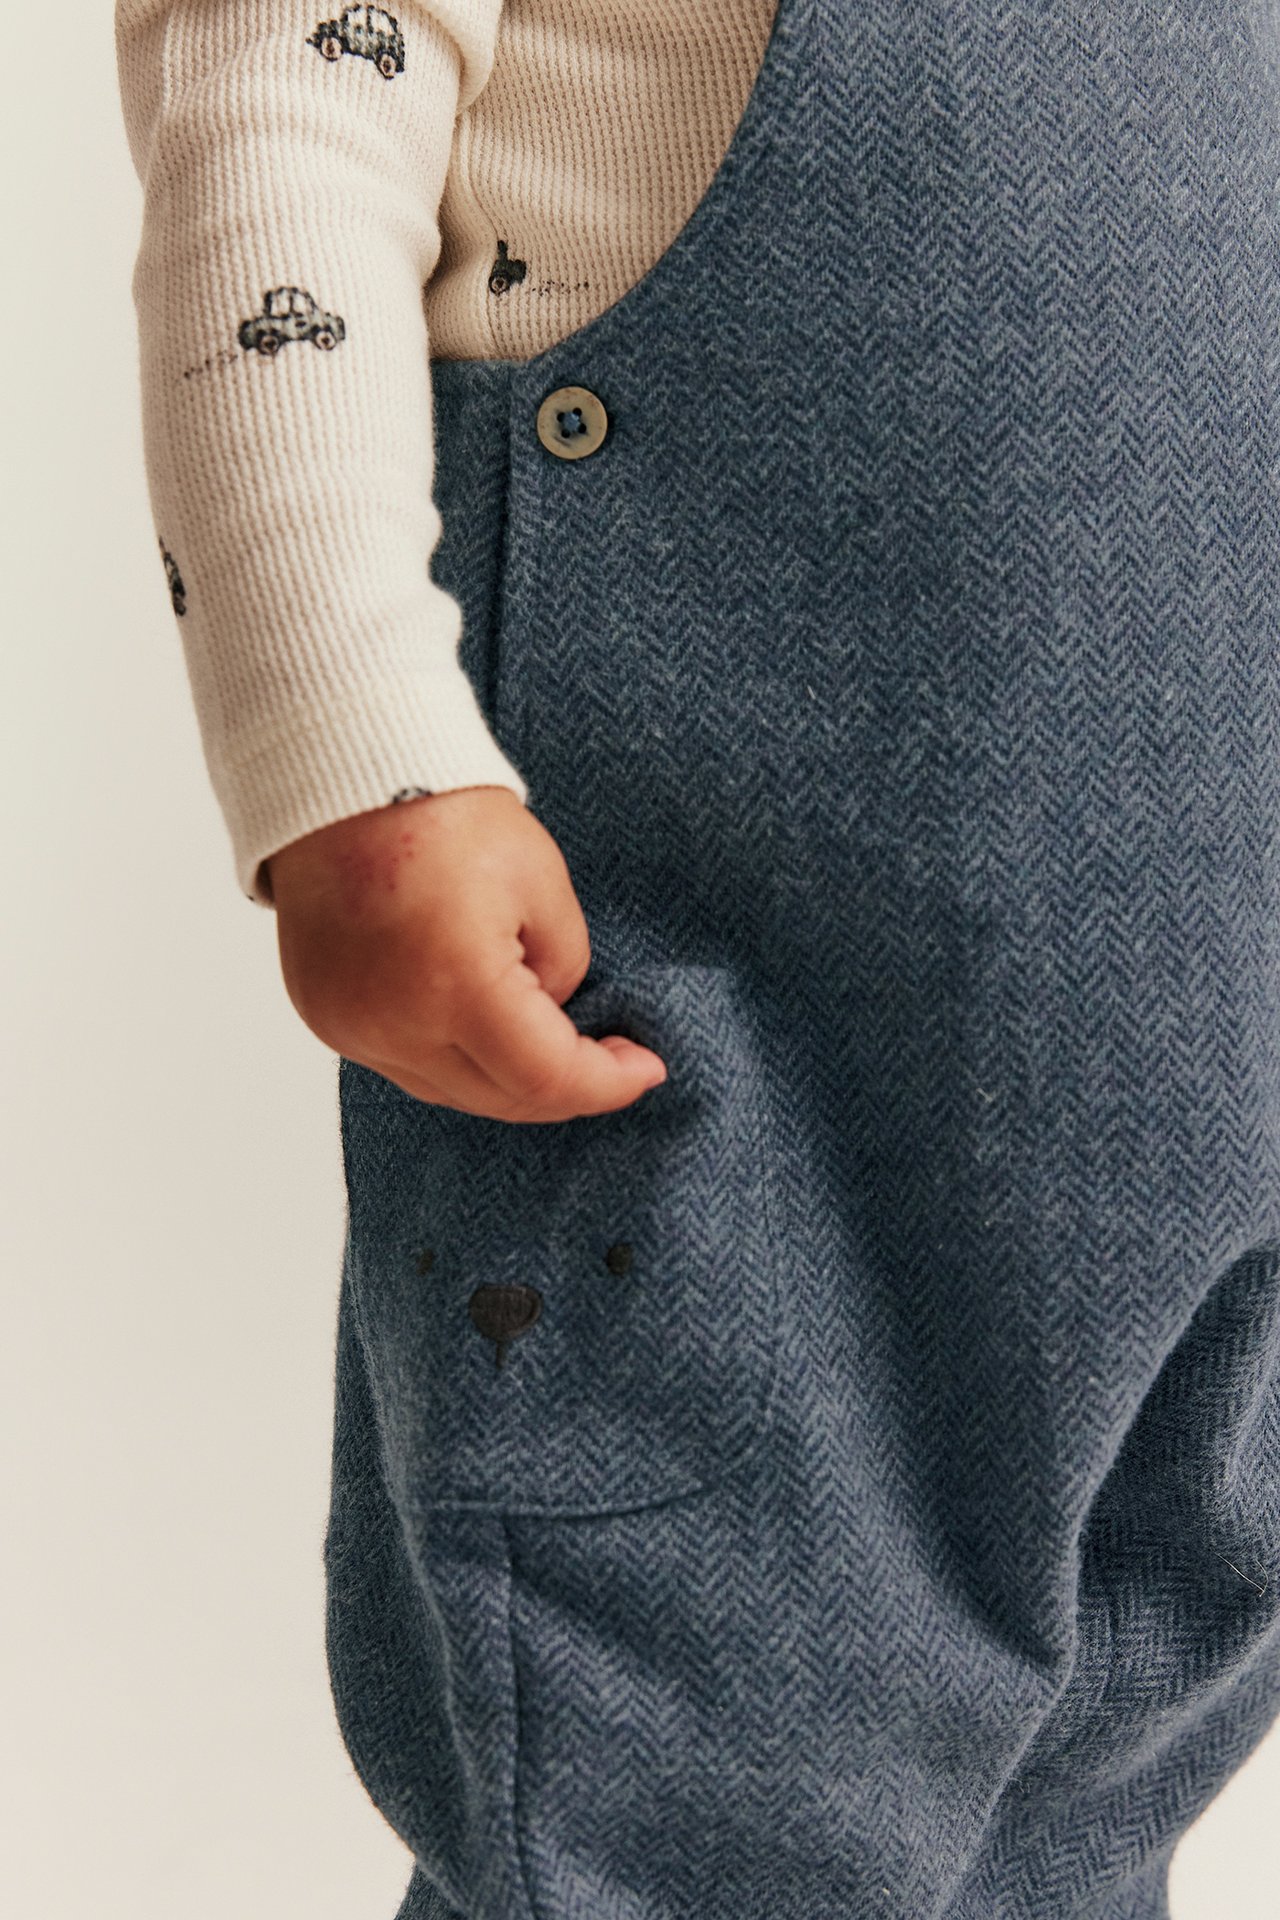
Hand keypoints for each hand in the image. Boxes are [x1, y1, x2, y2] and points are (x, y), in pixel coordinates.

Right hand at [265, 787, 666, 1121]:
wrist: (346, 780)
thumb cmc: (444, 815)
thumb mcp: (542, 885)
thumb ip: (563, 968)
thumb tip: (549, 1014)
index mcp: (455, 985)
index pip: (546, 1079)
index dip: (606, 1084)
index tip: (646, 1068)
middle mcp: (394, 1023)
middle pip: (497, 1099)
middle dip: (563, 1087)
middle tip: (609, 1059)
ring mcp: (351, 1027)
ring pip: (448, 1091)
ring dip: (504, 1078)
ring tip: (545, 1040)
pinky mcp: (326, 1017)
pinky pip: (402, 1064)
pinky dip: (450, 1057)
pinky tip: (479, 1027)